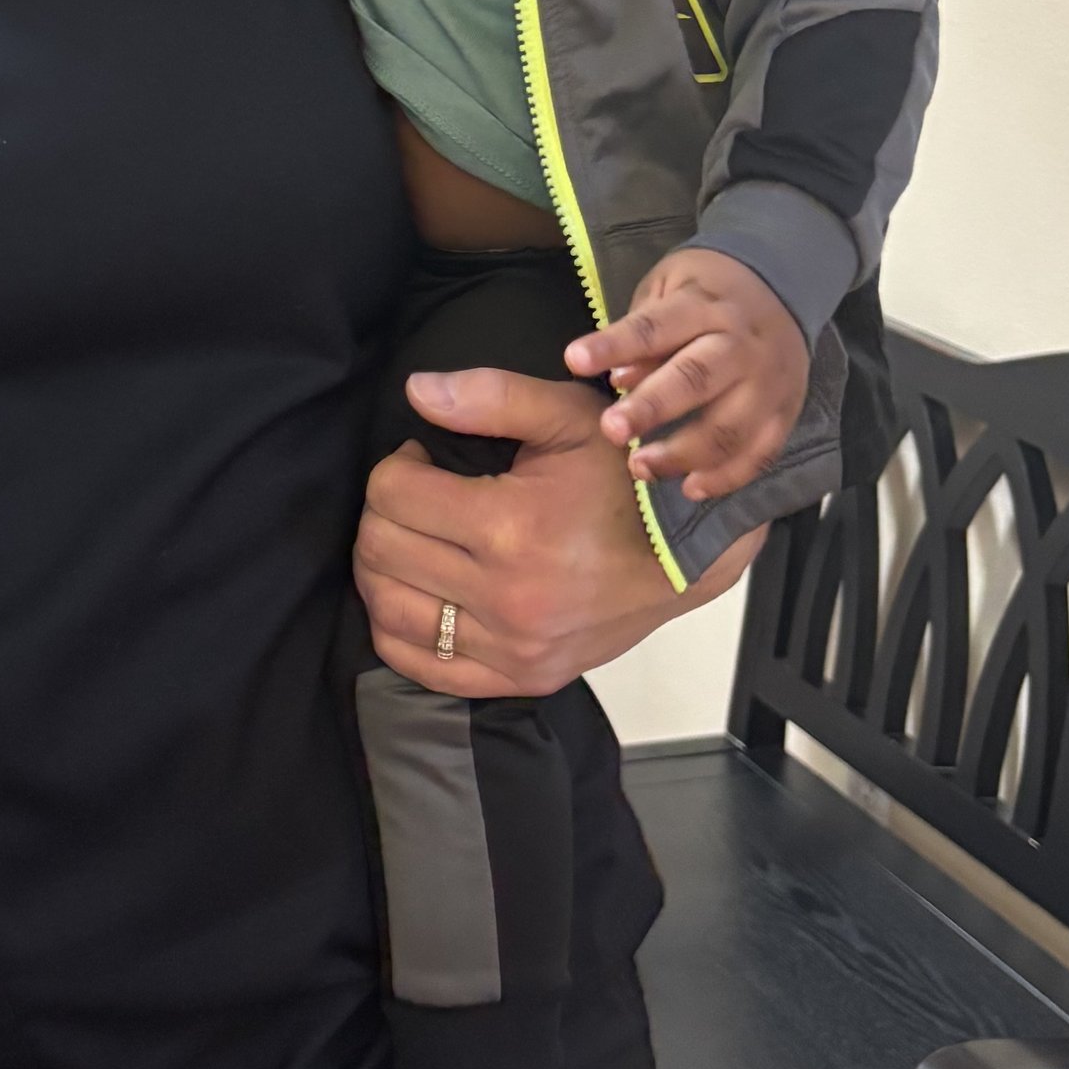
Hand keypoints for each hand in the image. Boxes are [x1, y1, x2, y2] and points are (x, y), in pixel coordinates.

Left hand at [357, 366, 758, 698]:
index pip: (393, 495)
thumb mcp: (569, 415)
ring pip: (388, 609)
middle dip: (384, 512)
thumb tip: (416, 391)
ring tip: (411, 539)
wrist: (688, 553)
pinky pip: (423, 667)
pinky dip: (398, 630)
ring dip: (380, 567)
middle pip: (381, 550)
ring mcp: (513, 647)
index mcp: (512, 527)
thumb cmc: (625, 476)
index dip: (396, 466)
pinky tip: (413, 593)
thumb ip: (491, 396)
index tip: (422, 459)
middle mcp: (507, 597)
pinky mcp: (521, 677)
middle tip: (415, 496)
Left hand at [565, 248, 806, 501]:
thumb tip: (619, 380)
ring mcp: (768, 383)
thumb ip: (642, 331)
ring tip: (639, 468)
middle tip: (611, 430)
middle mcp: (740, 345)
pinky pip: (760, 452)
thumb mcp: (667, 287)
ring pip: (729, 426)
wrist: (783, 288)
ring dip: (683, 454)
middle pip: (696, 379)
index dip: (615, 345)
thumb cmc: (705, 291)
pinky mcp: (785, 413)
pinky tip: (691, 488)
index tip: (574, 360)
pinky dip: (727, 477)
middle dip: (651, 408)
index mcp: (703, 306)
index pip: (654, 328)